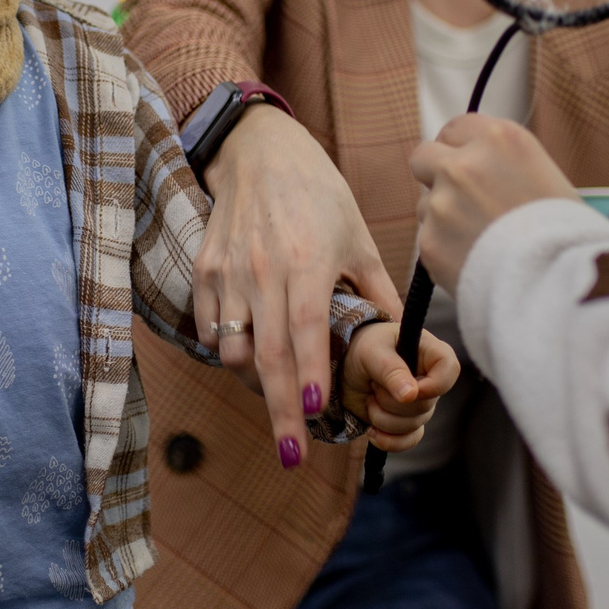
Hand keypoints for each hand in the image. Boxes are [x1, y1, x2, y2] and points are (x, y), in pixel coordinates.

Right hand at [198, 103, 403, 467]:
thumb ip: (376, 291)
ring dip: (254, 385)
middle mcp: (263, 270)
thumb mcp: (357, 237)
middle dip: (279, 411)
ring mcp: (228, 271)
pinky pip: (212, 329)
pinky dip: (230, 353)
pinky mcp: (205, 271)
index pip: (305, 330)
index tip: (319, 415)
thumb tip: (403, 341)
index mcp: (307, 261)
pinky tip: (251, 360)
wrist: (258, 153)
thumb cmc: (318, 194)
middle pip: (266, 355)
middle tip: (291, 455)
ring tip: (278, 402)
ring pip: (233, 348)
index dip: (311, 375)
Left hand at [342, 323, 460, 453]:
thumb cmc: (363, 348)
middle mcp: (430, 380)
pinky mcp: (407, 422)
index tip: (407, 391)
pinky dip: (388, 440)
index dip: (432, 386)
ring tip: (369, 398)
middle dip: (391, 402)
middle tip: (373, 384)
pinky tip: (371, 431)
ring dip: (382, 418)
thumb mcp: (371, 352)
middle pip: (425, 406)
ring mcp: (420, 403)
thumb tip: (411, 395)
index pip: (450, 371)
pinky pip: (408, 441)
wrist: (345, 367)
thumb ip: (391, 370)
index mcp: (431, 353)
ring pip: (413, 426)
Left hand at [408, 113, 578, 293]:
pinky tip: (477, 261)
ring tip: (481, 240)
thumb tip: (482, 170)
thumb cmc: (567, 233)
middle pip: (423, 156)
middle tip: (457, 198)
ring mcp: (442, 202)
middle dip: (434, 174)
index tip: (465, 163)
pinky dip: (446, 251)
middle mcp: (463, 164)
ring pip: (425, 204)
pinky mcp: (429, 240)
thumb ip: (503, 165)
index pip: (456, 127)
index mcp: (499, 139)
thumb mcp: (545, 176)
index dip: (459, 148)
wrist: (559, 282)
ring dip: (444, 218)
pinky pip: (429, 240)